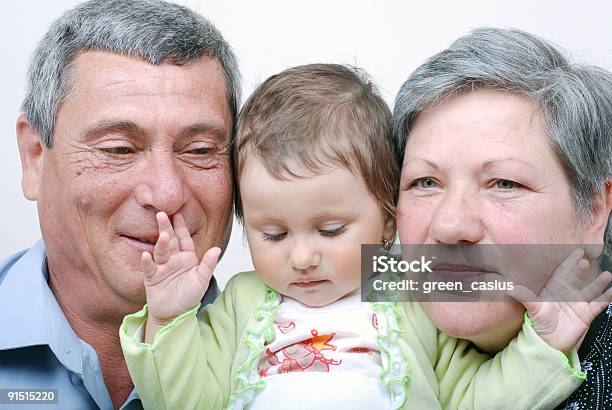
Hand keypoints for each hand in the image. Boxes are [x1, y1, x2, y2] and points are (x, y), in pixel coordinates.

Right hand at [142, 212, 219, 341]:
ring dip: (161, 244)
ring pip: (161, 252)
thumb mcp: (202, 280)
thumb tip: (217, 249)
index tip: (178, 214)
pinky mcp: (152, 278)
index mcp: (186, 257)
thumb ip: (208, 264)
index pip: (184, 239)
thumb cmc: (189, 296)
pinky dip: (147, 262)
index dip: (181, 227)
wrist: (175, 314)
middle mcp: (173, 259)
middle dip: (166, 228)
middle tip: (162, 215)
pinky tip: (146, 255)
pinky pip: (149, 268)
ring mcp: (161, 267)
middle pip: (170, 241)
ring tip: (163, 235)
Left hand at [508, 248, 611, 351]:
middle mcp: (568, 292)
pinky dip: (607, 298)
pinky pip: (599, 304)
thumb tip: (509, 288)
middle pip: (577, 278)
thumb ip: (523, 297)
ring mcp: (579, 302)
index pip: (563, 271)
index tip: (577, 251)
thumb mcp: (532, 309)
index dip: (569, 261)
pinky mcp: (587, 313)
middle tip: (585, 261)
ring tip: (606, 276)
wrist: (548, 342)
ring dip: (598, 283)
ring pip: (591, 289)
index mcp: (555, 287)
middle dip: (581, 270)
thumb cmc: (539, 322)